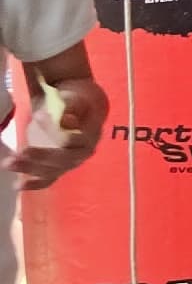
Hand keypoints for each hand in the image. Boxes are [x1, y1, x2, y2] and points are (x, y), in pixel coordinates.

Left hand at [12, 71, 101, 190]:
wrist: (80, 107)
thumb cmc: (77, 99)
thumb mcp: (76, 97)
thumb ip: (71, 106)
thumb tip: (65, 120)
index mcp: (91, 135)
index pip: (71, 139)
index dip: (53, 130)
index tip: (36, 115)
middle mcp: (84, 152)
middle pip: (63, 159)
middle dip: (40, 157)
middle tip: (20, 153)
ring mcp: (72, 162)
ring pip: (53, 170)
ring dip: (30, 169)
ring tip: (8, 164)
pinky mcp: (59, 167)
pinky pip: (49, 179)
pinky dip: (34, 184)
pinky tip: (19, 186)